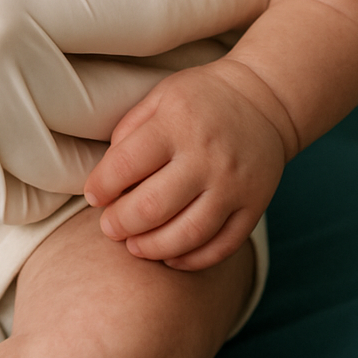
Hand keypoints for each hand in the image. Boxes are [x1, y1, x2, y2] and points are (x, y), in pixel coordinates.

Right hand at [0, 0, 271, 223]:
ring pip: (95, 158)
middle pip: (134, 96)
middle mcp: (0, 92)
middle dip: (200, 75)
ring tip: (190, 102)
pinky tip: (109, 148)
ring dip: (149, 132)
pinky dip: (84, 175)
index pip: (144, 13)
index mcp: (10, 11)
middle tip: (247, 53)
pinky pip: (38, 194)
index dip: (212, 2)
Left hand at [83, 63, 286, 270]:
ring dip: (151, 249)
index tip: (94, 195)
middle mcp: (207, 156)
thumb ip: (130, 130)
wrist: (263, 100)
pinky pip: (221, 247)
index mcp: (177, 123)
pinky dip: (191, 260)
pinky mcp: (254, 206)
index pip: (126, 165)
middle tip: (109, 226)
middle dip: (120, 224)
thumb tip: (106, 177)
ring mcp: (233, 185)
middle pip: (153, 207)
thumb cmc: (201, 98)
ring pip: (186, 235)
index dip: (102, 186)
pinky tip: (171, 256)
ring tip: (134, 246)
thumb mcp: (160, 96)